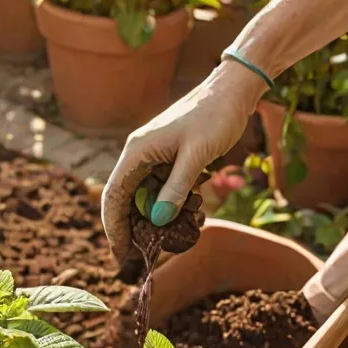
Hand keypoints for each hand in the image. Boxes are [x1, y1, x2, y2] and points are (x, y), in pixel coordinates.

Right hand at [101, 61, 266, 265]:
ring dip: (159, 219)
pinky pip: (162, 190)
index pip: (114, 197)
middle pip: (125, 201)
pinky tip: (192, 214)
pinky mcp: (168, 160)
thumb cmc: (215, 116)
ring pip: (145, 199)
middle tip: (144, 257)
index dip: (114, 228)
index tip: (122, 254)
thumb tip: (158, 221)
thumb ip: (176, 189)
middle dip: (133, 230)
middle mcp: (139, 155)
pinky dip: (173, 205)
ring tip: (178, 234)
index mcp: (137, 152)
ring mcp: (153, 157)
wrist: (233, 90)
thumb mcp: (196, 156)